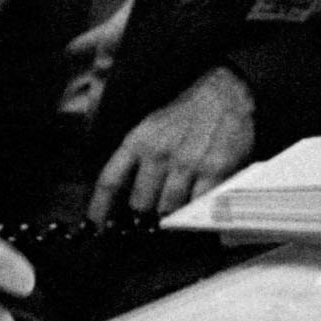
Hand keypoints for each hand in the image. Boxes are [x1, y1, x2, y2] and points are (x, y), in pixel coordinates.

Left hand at [91, 67, 255, 221]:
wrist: (223, 95)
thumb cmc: (184, 116)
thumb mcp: (150, 128)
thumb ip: (137, 158)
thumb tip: (124, 193)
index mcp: (138, 141)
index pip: (110, 180)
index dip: (100, 207)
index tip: (96, 226)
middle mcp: (159, 153)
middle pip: (140, 202)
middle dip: (143, 217)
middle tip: (148, 224)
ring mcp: (187, 163)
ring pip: (170, 208)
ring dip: (171, 219)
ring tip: (174, 222)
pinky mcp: (215, 170)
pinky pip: (200, 205)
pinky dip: (198, 216)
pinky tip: (197, 217)